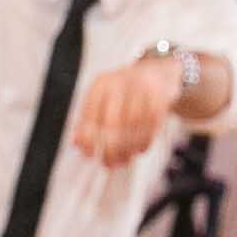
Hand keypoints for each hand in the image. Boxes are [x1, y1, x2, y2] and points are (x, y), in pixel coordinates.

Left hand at [69, 54, 186, 168]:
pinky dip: (144, 143)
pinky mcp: (160, 97)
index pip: (90, 114)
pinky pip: (151, 127)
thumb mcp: (102, 99)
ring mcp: (142, 88)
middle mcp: (121, 82)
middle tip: (108, 164)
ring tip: (123, 160)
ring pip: (133, 128)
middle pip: (112, 123)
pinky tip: (138, 151)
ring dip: (128, 149)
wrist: (157, 72)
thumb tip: (76, 143)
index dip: (87, 138)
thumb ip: (88, 119)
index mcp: (102, 83)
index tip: (88, 155)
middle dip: (109, 148)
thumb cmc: (124, 92)